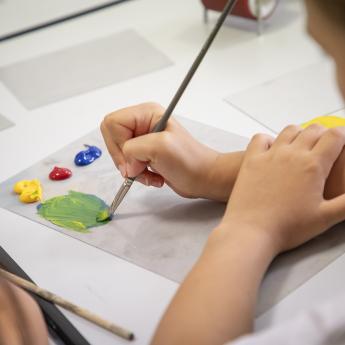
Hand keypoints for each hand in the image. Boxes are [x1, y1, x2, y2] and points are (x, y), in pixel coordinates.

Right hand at [100, 103, 219, 197]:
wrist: (203, 177)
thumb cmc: (188, 160)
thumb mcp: (159, 146)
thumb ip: (132, 149)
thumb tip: (126, 165)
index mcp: (145, 113)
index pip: (112, 123)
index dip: (118, 143)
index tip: (133, 159)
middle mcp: (142, 124)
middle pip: (113, 139)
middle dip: (123, 158)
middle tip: (137, 168)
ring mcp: (143, 140)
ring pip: (120, 155)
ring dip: (133, 169)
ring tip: (150, 174)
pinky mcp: (145, 155)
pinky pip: (128, 165)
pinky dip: (138, 175)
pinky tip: (154, 177)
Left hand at [220, 124, 344, 252]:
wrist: (251, 230)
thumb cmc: (287, 227)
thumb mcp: (325, 217)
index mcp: (313, 165)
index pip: (334, 136)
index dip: (343, 134)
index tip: (344, 139)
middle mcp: (292, 154)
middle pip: (313, 130)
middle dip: (323, 133)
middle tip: (325, 144)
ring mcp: (270, 155)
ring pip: (289, 130)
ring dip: (299, 133)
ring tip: (302, 144)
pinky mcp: (251, 160)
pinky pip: (261, 138)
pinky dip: (269, 139)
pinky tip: (272, 149)